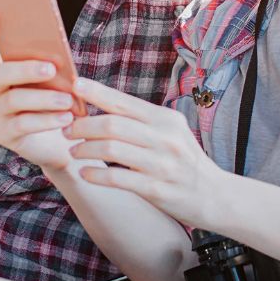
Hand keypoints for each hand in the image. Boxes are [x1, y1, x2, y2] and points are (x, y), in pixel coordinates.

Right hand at [0, 18, 78, 169]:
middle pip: (0, 75)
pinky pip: (21, 124)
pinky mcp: (2, 135)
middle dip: (26, 69)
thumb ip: (51, 71)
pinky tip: (65, 118)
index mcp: (3, 74)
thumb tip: (57, 59)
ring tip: (67, 101)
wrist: (62, 144)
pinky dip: (45, 120)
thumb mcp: (56, 86)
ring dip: (43, 98)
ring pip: (12, 100)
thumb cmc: (58, 107)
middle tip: (52, 69)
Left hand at [65, 78, 226, 226]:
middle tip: (66, 130)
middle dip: (82, 126)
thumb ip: (142, 120)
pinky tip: (84, 173)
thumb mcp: (170, 133)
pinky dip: (95, 174)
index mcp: (166, 119)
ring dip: (84, 149)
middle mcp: (165, 138)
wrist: (213, 195)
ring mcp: (161, 164)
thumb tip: (104, 104)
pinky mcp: (156, 189)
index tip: (74, 85)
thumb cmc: (183, 161)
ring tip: (73, 152)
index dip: (96, 92)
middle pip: (112, 124)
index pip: (124, 101)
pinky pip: (116, 178)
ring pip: (111, 149)